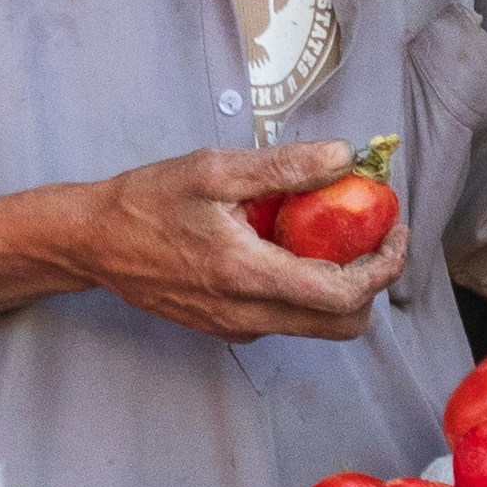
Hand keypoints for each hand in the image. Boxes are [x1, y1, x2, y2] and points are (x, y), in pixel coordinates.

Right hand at [0, 141, 408, 348]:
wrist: (90, 242)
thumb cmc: (146, 200)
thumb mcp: (214, 169)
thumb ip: (284, 168)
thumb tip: (345, 157)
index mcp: (249, 277)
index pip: (344, 296)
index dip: (384, 267)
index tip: (395, 230)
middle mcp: (247, 316)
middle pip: (342, 325)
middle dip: (371, 284)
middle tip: (373, 236)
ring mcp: (235, 328)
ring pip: (315, 325)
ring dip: (339, 286)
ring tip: (330, 234)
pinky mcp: (224, 328)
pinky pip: (284, 318)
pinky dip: (304, 289)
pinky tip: (286, 245)